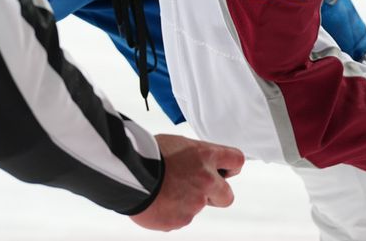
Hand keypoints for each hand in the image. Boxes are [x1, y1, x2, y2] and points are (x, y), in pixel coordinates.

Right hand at [129, 133, 244, 230]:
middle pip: (227, 196)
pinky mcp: (182, 220)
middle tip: (197, 189)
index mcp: (206, 156)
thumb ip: (196, 157)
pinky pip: (181, 218)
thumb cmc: (148, 154)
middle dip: (216, 194)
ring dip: (187, 202)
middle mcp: (206, 180)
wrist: (129, 174)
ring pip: (198, 207)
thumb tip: (200, 163)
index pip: (237, 160)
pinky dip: (172, 212)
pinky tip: (158, 202)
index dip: (231, 167)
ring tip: (165, 191)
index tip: (226, 170)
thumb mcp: (178, 144)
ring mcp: (195, 203)